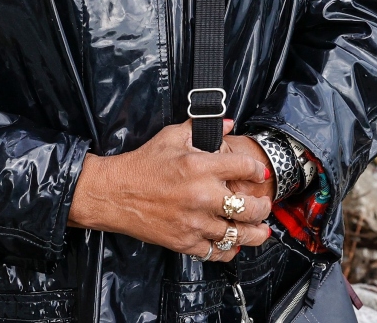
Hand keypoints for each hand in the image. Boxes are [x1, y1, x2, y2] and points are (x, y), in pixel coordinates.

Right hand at [69, 120, 272, 261]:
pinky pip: (215, 252)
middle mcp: (202, 196)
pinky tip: (233, 245)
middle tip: (264, 206)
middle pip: (249, 208)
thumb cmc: (141, 165)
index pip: (245, 168)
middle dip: (263, 208)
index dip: (257, 170)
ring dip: (254, 234)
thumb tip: (227, 124)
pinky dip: (228, 250)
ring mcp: (194, 222)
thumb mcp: (171, 137)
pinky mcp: (184, 242)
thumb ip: (201, 129)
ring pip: (237, 234)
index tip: (259, 173)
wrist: (112, 193)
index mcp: (201, 167)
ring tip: (261, 232)